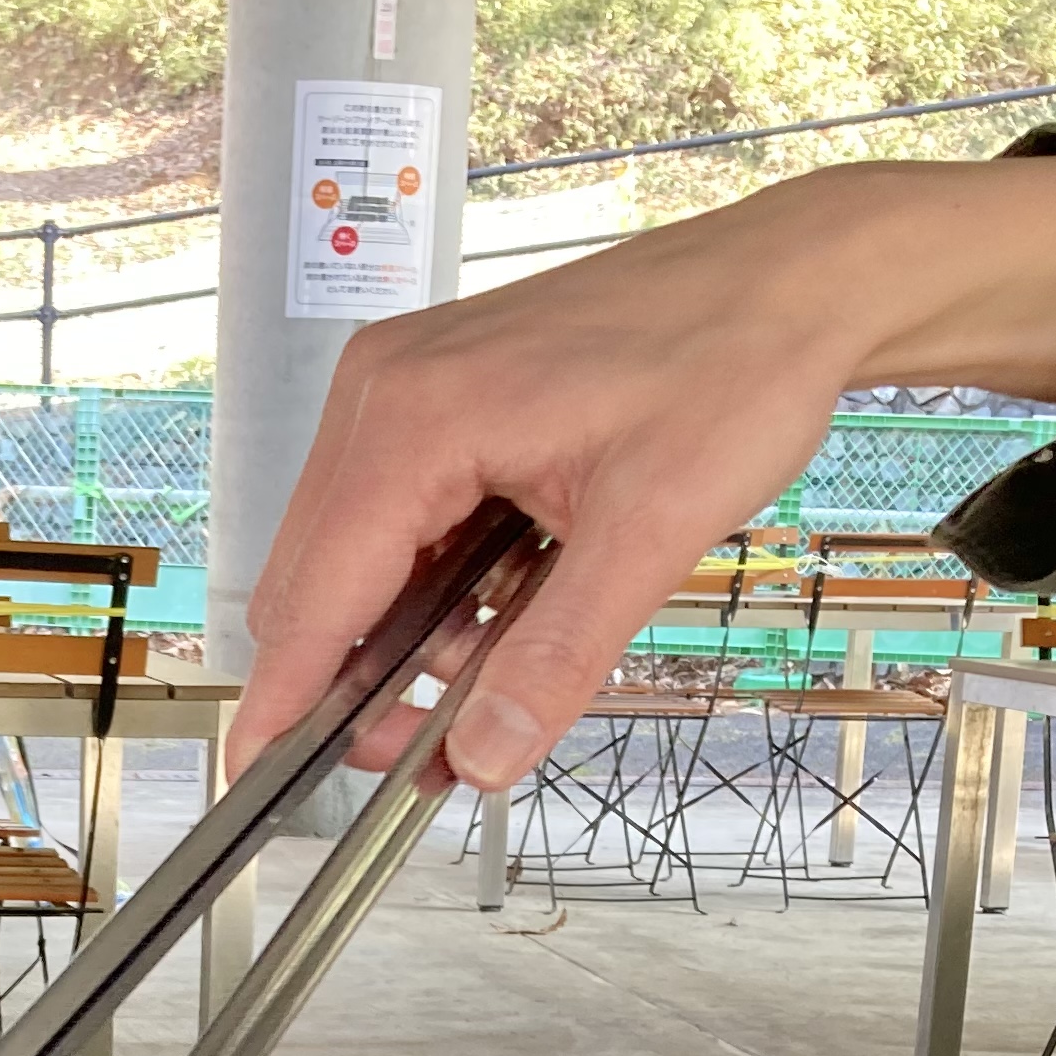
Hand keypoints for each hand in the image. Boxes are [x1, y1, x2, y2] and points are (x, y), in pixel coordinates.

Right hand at [235, 158, 1055, 789]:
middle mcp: (387, 389)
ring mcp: (406, 384)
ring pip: (354, 554)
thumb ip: (556, 655)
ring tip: (491, 682)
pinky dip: (432, 584)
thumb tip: (484, 754)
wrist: (793, 279)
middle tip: (423, 759)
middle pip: (315, 577)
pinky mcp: (439, 392)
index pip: (316, 590)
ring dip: (402, 636)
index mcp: (416, 416)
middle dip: (356, 680)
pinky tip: (502, 611)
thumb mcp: (651, 532)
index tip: (262, 776)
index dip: (288, 696)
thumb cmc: (735, 364)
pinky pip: (397, 514)